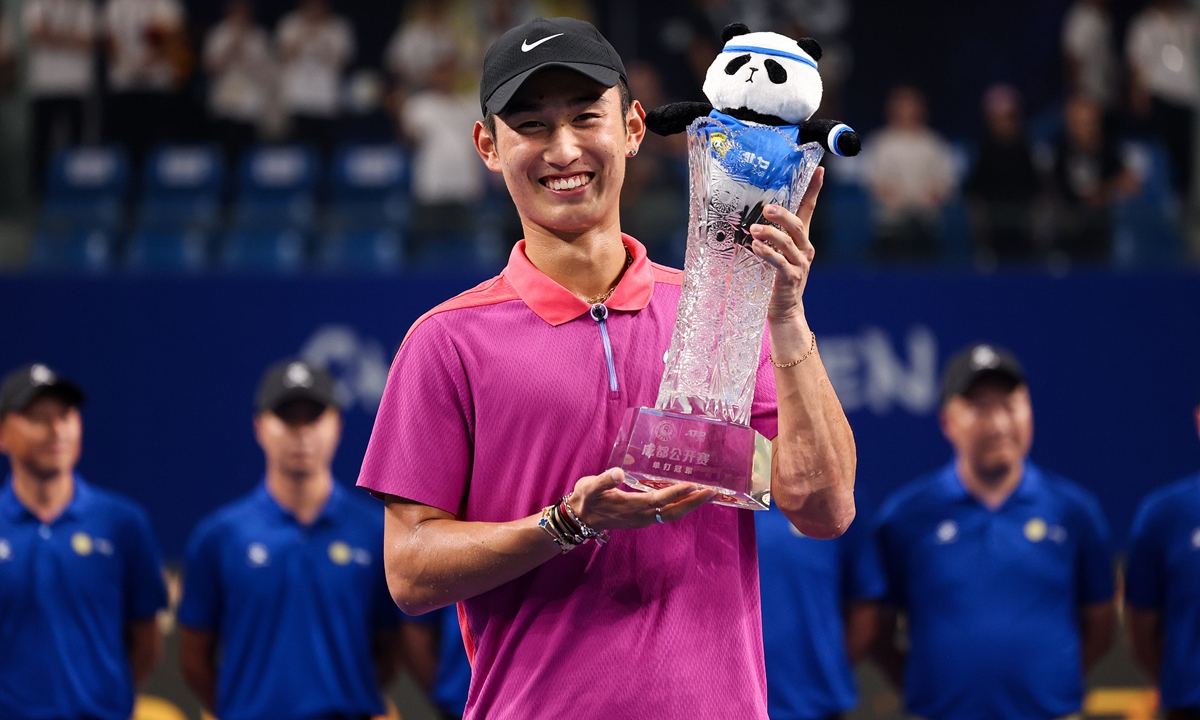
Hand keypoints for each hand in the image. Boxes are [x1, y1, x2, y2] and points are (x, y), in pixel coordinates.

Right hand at [567, 468, 715, 529]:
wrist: (580, 518)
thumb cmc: (585, 499)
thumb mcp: (590, 487)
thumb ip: (604, 480)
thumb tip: (618, 473)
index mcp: (630, 507)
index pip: (658, 500)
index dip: (676, 493)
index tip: (692, 485)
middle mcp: (641, 516)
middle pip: (672, 511)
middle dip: (693, 502)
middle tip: (712, 491)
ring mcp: (643, 519)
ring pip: (672, 514)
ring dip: (690, 505)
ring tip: (707, 494)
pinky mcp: (643, 518)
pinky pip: (666, 513)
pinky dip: (680, 505)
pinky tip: (688, 496)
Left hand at [748, 166, 823, 320]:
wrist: (784, 310)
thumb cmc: (775, 278)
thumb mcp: (775, 253)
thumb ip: (768, 236)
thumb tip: (748, 216)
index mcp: (801, 240)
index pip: (809, 209)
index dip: (814, 190)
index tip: (819, 169)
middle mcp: (804, 250)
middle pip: (798, 225)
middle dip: (783, 215)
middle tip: (766, 208)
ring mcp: (799, 264)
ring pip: (787, 244)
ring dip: (770, 234)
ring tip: (754, 230)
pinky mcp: (790, 279)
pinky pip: (779, 263)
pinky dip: (767, 254)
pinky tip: (756, 248)